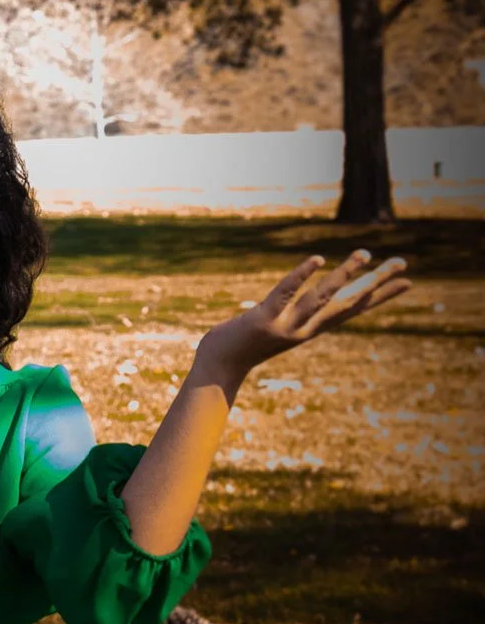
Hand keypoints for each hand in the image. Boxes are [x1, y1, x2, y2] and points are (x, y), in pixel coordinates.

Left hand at [196, 248, 411, 384]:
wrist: (217, 369)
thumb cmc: (242, 346)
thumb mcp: (276, 330)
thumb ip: (293, 317)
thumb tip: (307, 302)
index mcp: (310, 330)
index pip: (352, 310)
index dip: (380, 296)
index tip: (407, 282)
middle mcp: (304, 330)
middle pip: (348, 304)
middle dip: (377, 284)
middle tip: (403, 264)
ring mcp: (285, 326)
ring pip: (321, 297)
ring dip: (345, 275)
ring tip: (366, 254)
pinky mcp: (263, 320)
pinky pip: (285, 294)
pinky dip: (301, 276)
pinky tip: (318, 259)